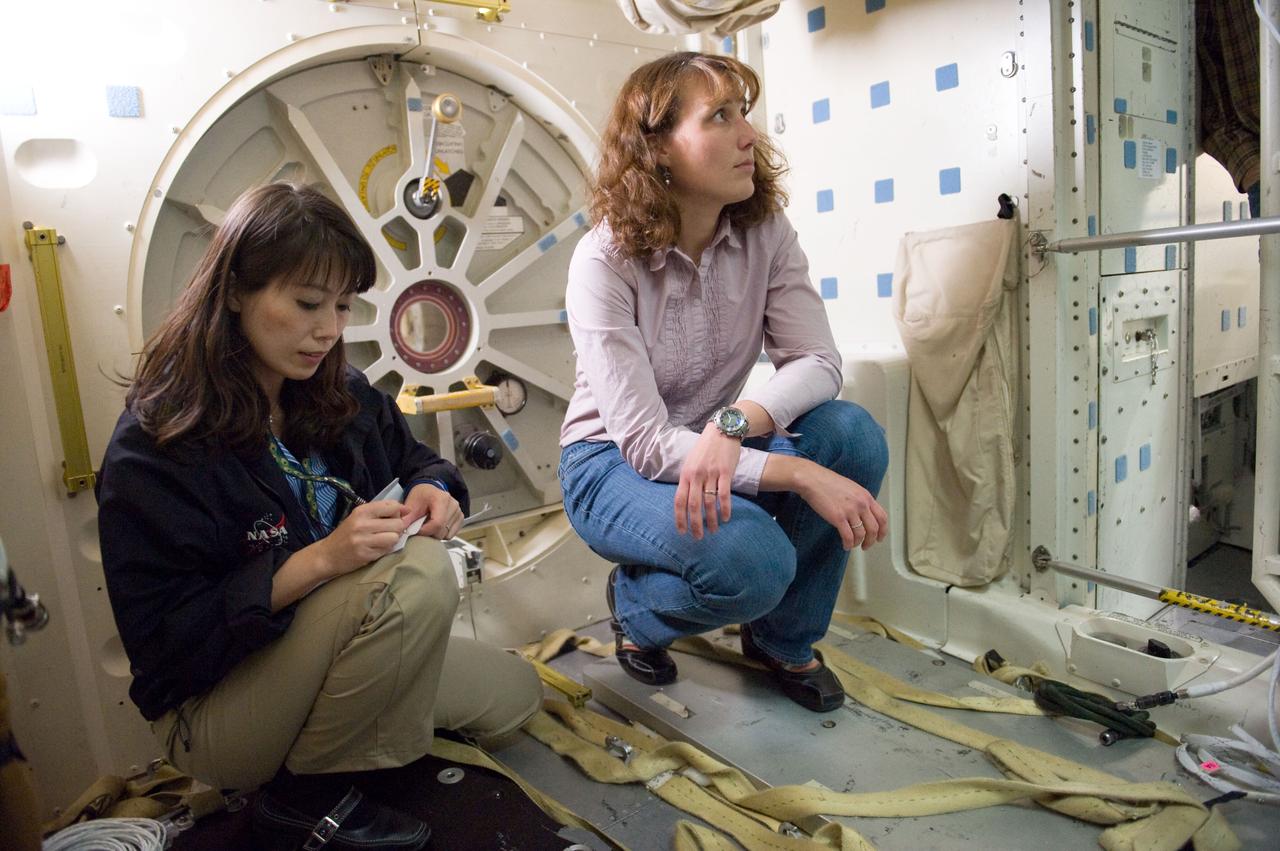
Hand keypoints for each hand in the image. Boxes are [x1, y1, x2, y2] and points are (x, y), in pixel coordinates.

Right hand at [320, 500, 405, 574]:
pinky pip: (387, 550)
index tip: (399, 516)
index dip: (400, 511)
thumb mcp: (359, 517)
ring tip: (384, 540)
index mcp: (361, 511)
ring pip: (394, 537)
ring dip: (393, 540)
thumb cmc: (346, 534)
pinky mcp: (365, 555)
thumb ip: (380, 511)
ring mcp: (363, 541)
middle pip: (397, 523)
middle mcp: (362, 524)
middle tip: (391, 531)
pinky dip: (386, 549)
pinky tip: (377, 548)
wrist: (327, 555)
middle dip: (398, 528)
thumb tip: (407, 509)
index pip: (391, 506)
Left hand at [403, 483, 462, 539]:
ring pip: (446, 534)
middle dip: (429, 533)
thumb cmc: (421, 496)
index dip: (425, 531)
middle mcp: (453, 505)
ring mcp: (458, 511)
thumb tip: (402, 530)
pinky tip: (436, 526)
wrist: (429, 490)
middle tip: (420, 528)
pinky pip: (451, 534)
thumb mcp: (411, 503)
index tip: (416, 531)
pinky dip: (442, 534)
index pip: (437, 523)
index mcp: (441, 499)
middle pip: (442, 530)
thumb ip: (407, 517)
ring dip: (435, 534)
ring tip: (428, 525)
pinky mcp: (460, 518)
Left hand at [674, 423, 739, 538]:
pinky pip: (724, 494)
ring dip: (711, 520)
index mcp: (685, 474)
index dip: (679, 518)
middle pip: (693, 505)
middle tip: (698, 537)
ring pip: (709, 502)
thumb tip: (685, 501)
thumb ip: (688, 480)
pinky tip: (726, 518)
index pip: (679, 501)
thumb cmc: (705, 449)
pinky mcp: (726, 472)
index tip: (682, 532)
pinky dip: (725, 508)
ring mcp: (711, 474)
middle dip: (695, 524)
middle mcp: (696, 475)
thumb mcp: (691, 463)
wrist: (721, 430)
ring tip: (714, 530)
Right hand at [793, 463, 887, 550]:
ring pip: (861, 535)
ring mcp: (850, 511)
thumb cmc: (828, 482)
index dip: (883, 531)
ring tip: (853, 545)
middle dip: (871, 541)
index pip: (882, 517)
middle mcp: (861, 504)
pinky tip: (845, 546)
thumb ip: (860, 500)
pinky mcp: (838, 518)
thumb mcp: (851, 488)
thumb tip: (864, 514)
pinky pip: (848, 537)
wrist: (812, 480)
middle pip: (874, 529)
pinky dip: (848, 544)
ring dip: (858, 543)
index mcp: (866, 496)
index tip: (879, 537)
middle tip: (866, 545)